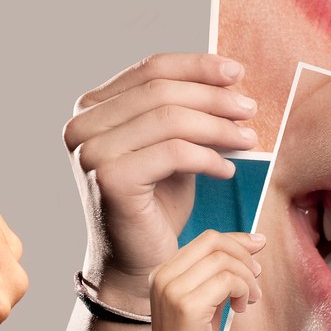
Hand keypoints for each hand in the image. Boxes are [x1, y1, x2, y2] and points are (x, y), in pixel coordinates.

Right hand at [63, 54, 258, 314]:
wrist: (136, 264)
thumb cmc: (155, 204)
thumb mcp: (171, 145)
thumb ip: (186, 111)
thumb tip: (228, 78)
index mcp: (90, 108)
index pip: (150, 69)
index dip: (197, 66)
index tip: (236, 72)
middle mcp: (81, 125)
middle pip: (161, 91)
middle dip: (213, 97)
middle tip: (249, 109)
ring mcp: (91, 151)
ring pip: (170, 119)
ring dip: (217, 127)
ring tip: (247, 140)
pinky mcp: (109, 178)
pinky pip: (173, 153)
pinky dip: (208, 157)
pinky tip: (226, 170)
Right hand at [148, 231, 261, 330]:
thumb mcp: (204, 301)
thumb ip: (218, 274)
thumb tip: (252, 244)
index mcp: (163, 273)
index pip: (205, 240)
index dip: (236, 240)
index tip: (259, 244)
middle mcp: (162, 277)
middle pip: (213, 242)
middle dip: (243, 255)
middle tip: (256, 277)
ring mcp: (172, 290)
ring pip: (223, 261)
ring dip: (246, 278)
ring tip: (249, 300)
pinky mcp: (186, 306)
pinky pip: (227, 281)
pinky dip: (243, 290)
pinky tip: (241, 308)